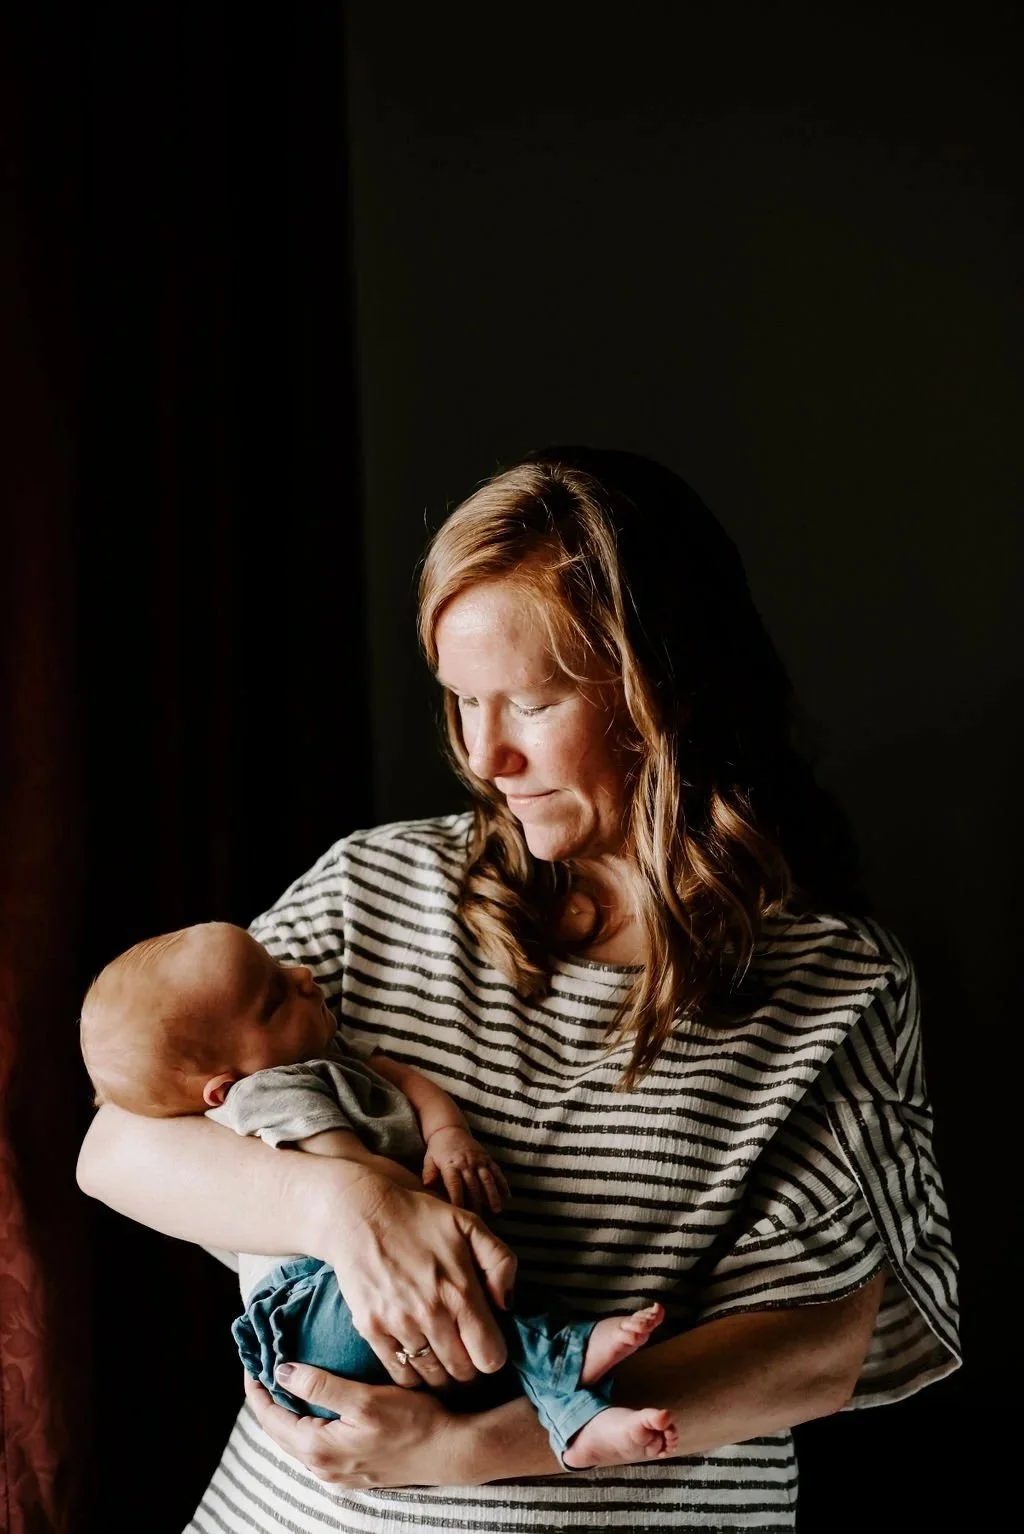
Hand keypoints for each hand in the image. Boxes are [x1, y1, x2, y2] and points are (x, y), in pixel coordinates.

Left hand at [243, 1367, 464, 1488]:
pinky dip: (305, 1422)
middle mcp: (322, 1467)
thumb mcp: (365, 1399)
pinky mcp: (353, 1469)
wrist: (450, 1451)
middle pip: (279, 1432)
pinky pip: (315, 1445)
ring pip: (297, 1439)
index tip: (250, 1362)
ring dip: (286, 1412)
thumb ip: (321, 1386)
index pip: (271, 1419)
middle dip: (267, 1400)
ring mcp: (337, 1472)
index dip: (256, 1390)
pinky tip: (314, 1405)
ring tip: (283, 1381)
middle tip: (261, 1367)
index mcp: (319, 1450)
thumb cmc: (414, 1423)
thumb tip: (281, 1373)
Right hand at [322, 1171, 515, 1389]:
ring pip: (432, 1377)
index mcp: (461, 1291)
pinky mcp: (372, 1329)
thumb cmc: (419, 1218)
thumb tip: (507, 1304)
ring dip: (442, 1374)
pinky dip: (412, 1375)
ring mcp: (399, 1324)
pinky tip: (418, 1359)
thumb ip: (500, 1262)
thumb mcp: (470, 1224)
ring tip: (444, 1360)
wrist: (361, 1213)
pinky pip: (399, 1373)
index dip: (493, 1355)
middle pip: (463, 1373)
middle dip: (470, 1368)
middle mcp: (431, 1314)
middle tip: (465, 1354)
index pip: (490, 1357)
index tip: (486, 1344)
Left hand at [422, 1127, 510, 1214]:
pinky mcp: (487, 1158)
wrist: (450, 1129)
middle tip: (479, 1219)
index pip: (455, 1184)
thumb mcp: (429, 1159)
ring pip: (488, 1179)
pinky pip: (497, 1171)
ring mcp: (478, 1160)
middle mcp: (466, 1163)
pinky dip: (503, 1183)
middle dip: (477, 1203)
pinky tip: (507, 1196)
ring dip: (493, 1195)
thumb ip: (428, 1173)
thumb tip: (426, 1186)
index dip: (458, 1198)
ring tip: (497, 1210)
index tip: (460, 1212)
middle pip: (473, 1185)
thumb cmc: (438, 1149)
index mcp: (451, 1165)